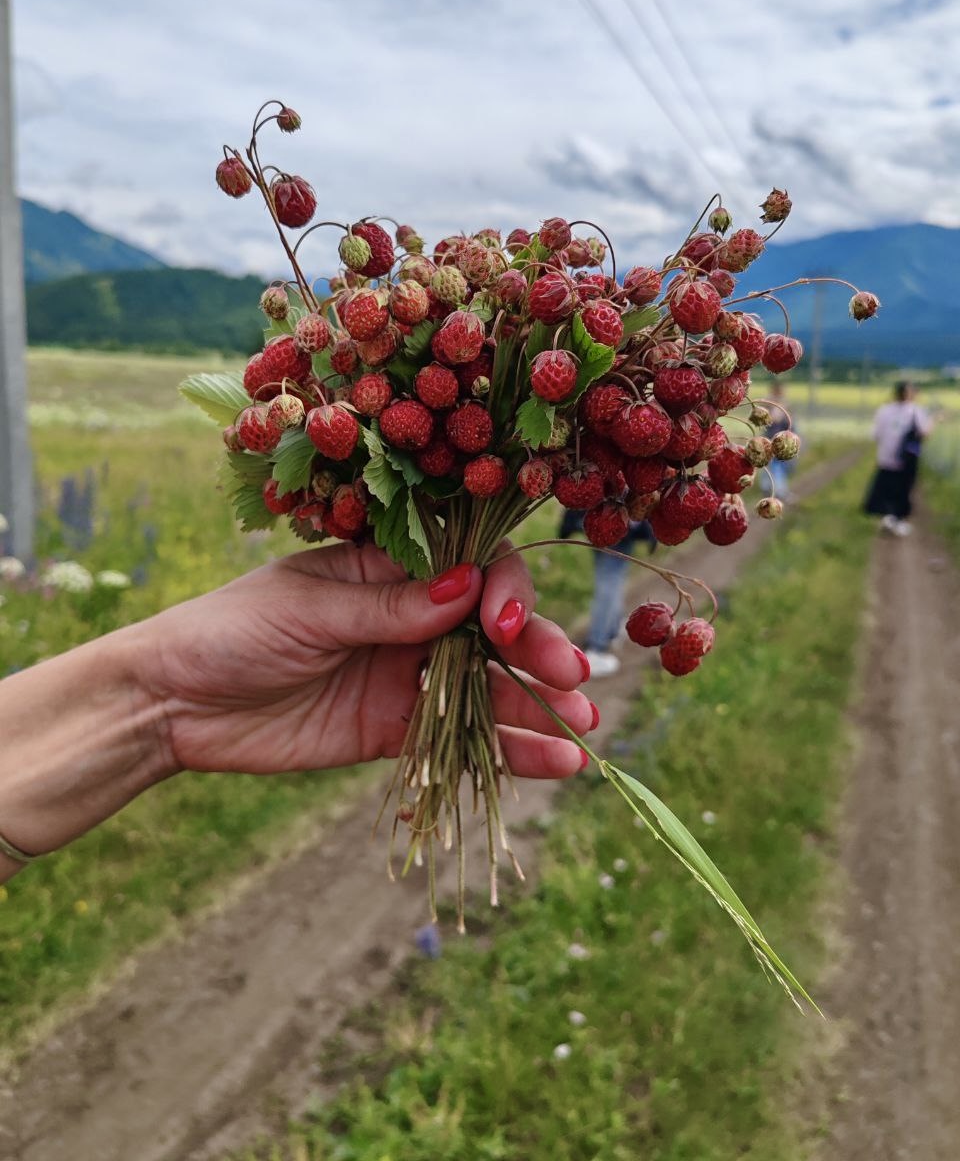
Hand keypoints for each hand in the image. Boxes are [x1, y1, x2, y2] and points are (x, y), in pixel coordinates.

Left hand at [145, 542, 595, 779]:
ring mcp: (406, 673)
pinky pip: (461, 737)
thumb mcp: (308, 609)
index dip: (502, 590)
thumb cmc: (231, 631)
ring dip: (538, 706)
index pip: (469, 567)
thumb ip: (389, 608)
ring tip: (583, 731)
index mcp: (389, 567)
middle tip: (572, 678)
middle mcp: (410, 616)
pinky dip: (506, 750)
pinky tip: (551, 762)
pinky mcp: (395, 729)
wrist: (173, 704)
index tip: (508, 622)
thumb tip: (469, 591)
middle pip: (493, 628)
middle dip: (537, 650)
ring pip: (488, 687)